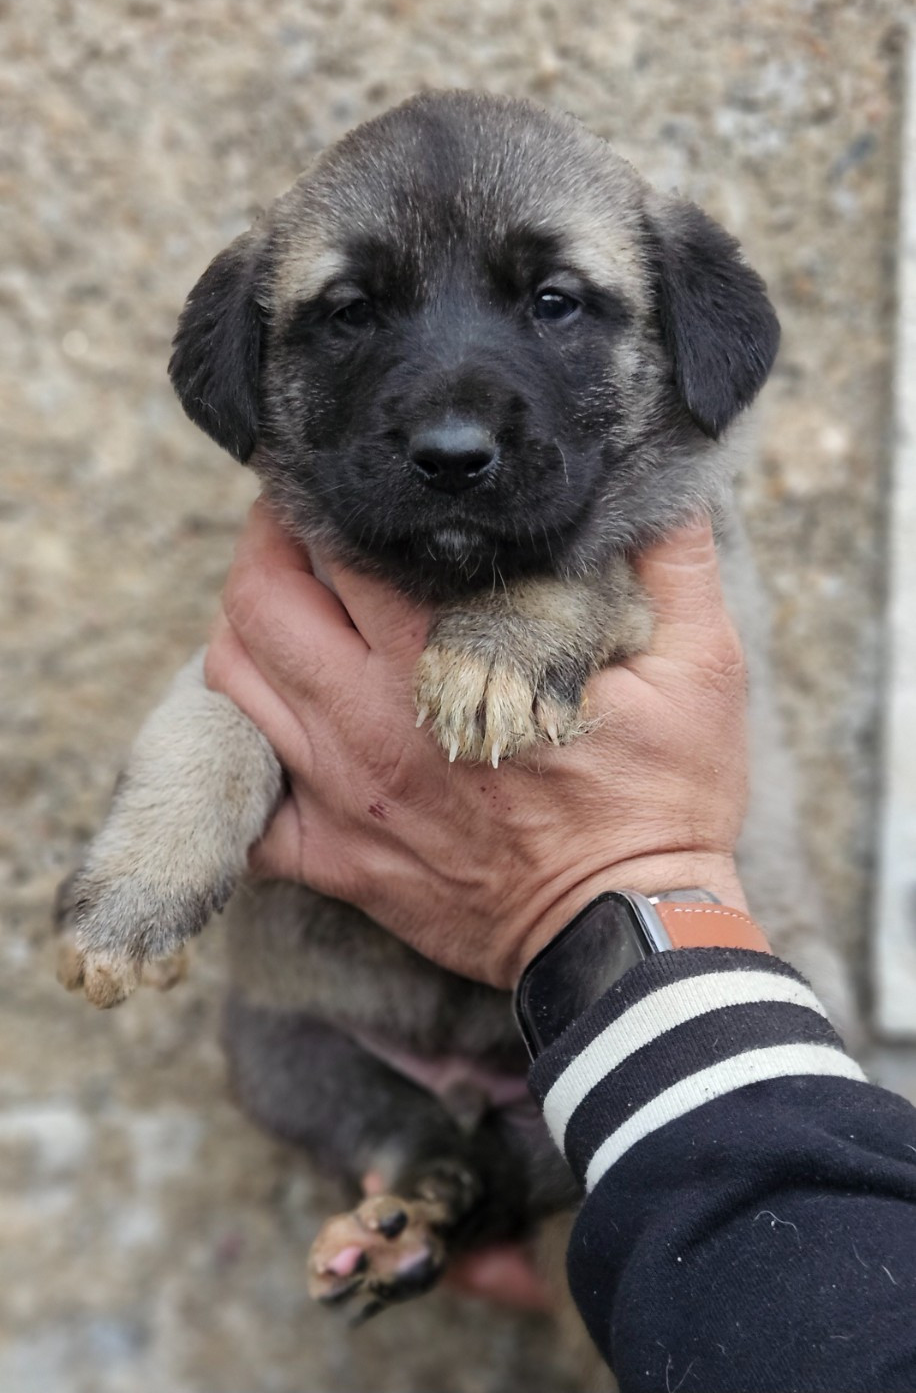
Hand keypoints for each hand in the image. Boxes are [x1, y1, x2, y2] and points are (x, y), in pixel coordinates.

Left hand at [205, 502, 748, 989]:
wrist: (628, 935)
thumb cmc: (663, 803)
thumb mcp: (700, 669)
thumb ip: (673, 563)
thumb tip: (666, 485)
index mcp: (443, 667)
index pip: (340, 554)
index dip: (324, 504)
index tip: (336, 484)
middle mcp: (369, 727)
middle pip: (257, 610)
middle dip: (264, 552)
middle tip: (296, 533)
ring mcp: (344, 800)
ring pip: (232, 691)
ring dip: (242, 638)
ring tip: (283, 614)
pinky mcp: (339, 862)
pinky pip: (247, 808)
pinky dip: (243, 760)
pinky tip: (276, 730)